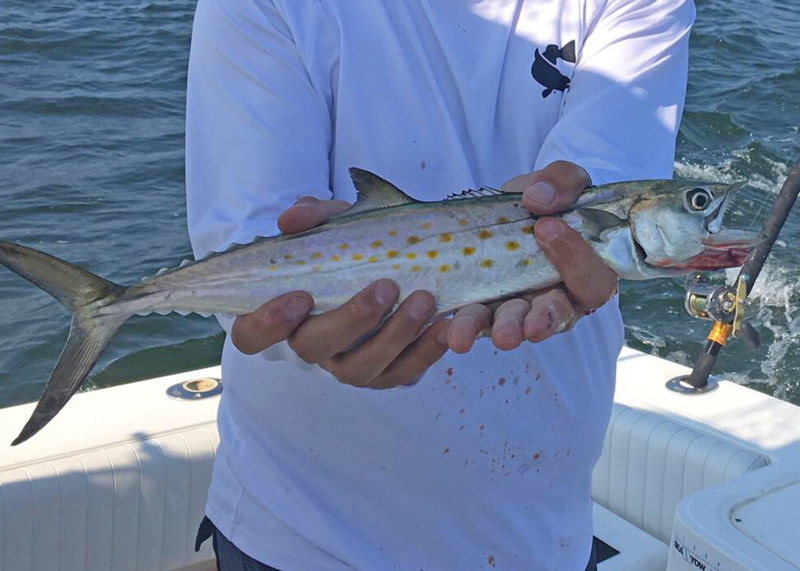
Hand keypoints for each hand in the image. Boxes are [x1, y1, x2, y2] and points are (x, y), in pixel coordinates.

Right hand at [230, 197, 450, 388]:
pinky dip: (427, 350)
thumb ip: (315, 217)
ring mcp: (350, 364)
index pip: (250, 335)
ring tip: (423, 299)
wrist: (401, 267)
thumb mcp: (337, 225)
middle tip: (383, 288)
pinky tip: (445, 325)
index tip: (299, 296)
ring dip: (395, 335)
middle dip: (349, 320)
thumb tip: (293, 218)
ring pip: (361, 368)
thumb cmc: (355, 249)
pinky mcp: (387, 374)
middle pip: (313, 349)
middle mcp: (314, 345)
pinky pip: (404, 372)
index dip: (265, 323)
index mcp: (287, 315)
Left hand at [446, 160, 618, 352]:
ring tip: (468, 337)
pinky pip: (476, 322)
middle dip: (542, 321)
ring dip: (495, 331)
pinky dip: (461, 324)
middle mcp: (556, 298)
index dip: (578, 262)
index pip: (595, 283)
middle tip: (529, 325)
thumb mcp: (558, 182)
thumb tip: (538, 199)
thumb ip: (562, 181)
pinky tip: (444, 326)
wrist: (500, 210)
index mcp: (584, 272)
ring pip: (512, 326)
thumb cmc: (541, 202)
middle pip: (558, 317)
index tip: (545, 228)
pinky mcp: (487, 310)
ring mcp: (520, 308)